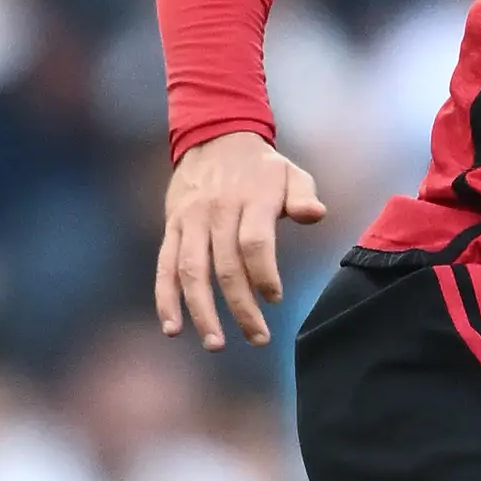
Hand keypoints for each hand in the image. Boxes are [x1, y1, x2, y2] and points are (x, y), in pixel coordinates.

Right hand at [155, 130, 326, 349]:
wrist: (214, 137)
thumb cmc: (260, 168)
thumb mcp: (289, 172)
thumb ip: (304, 195)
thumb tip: (316, 214)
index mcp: (249, 200)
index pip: (253, 243)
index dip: (263, 274)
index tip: (275, 299)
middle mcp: (216, 212)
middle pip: (225, 266)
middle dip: (240, 307)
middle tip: (257, 338)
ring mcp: (190, 221)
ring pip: (191, 272)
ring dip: (201, 311)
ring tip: (216, 343)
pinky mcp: (172, 227)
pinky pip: (165, 266)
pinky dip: (165, 298)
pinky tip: (172, 328)